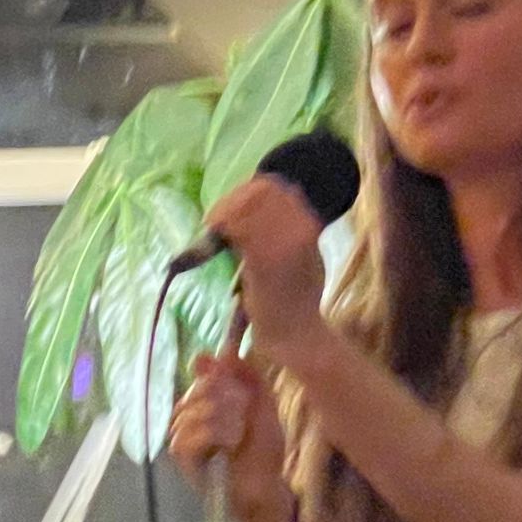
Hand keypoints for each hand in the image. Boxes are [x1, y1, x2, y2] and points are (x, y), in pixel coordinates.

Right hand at [168, 337, 292, 521]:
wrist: (265, 490)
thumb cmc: (263, 453)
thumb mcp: (263, 408)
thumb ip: (248, 378)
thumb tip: (226, 351)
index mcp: (206, 402)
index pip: (200, 372)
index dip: (214, 369)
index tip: (232, 376)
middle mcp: (188, 417)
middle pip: (196, 388)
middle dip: (225, 395)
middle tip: (244, 411)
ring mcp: (181, 439)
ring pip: (191, 411)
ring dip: (222, 416)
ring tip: (240, 430)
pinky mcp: (182, 460)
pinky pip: (186, 436)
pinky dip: (212, 434)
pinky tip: (230, 442)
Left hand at [202, 173, 326, 353]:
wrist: (297, 334)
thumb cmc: (293, 300)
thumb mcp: (298, 256)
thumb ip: (283, 230)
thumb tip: (255, 211)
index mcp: (309, 221)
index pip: (273, 186)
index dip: (245, 192)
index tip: (229, 209)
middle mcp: (301, 225)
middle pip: (258, 191)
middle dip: (231, 201)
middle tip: (214, 220)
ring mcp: (285, 241)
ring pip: (245, 206)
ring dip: (223, 213)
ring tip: (212, 229)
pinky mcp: (265, 259)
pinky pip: (236, 229)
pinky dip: (220, 229)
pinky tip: (213, 238)